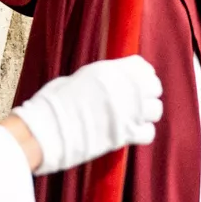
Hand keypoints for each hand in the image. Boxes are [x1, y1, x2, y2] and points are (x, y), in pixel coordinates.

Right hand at [9, 55, 160, 173]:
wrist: (44, 130)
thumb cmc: (50, 105)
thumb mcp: (74, 80)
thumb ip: (95, 80)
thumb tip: (101, 84)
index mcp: (109, 71)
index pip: (142, 67)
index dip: (141, 76)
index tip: (136, 84)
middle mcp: (122, 88)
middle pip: (154, 87)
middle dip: (147, 95)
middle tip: (136, 104)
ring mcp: (127, 111)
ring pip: (156, 110)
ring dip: (147, 115)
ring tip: (133, 120)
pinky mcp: (125, 134)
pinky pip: (148, 133)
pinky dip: (142, 134)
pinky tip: (130, 135)